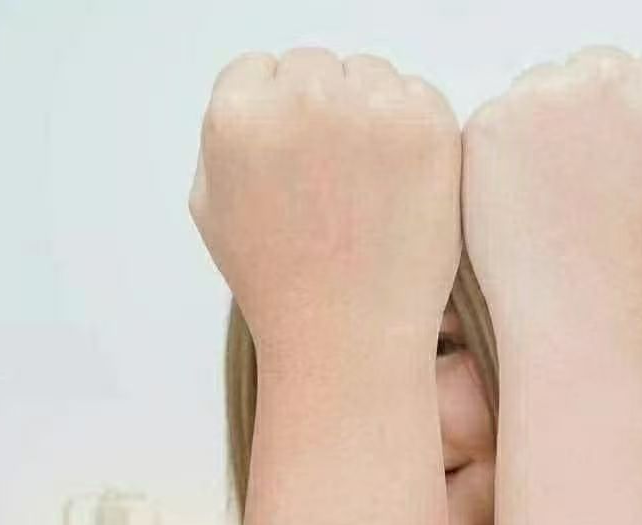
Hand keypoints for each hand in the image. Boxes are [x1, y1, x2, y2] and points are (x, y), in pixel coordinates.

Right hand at [189, 47, 461, 361]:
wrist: (350, 341)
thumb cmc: (283, 287)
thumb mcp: (213, 208)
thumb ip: (226, 137)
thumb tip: (257, 97)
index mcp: (239, 116)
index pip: (258, 71)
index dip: (277, 120)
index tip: (296, 164)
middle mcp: (303, 99)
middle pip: (314, 67)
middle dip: (323, 113)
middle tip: (336, 184)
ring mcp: (371, 110)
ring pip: (369, 75)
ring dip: (370, 115)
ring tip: (367, 191)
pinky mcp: (428, 128)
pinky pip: (418, 95)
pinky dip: (413, 130)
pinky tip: (400, 187)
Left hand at [462, 46, 641, 346]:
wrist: (584, 328)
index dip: (622, 129)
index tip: (611, 171)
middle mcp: (612, 78)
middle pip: (586, 74)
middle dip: (578, 122)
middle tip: (570, 192)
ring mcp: (545, 98)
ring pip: (535, 96)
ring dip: (534, 136)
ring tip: (544, 210)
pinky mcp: (490, 126)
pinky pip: (492, 130)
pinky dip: (495, 166)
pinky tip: (512, 213)